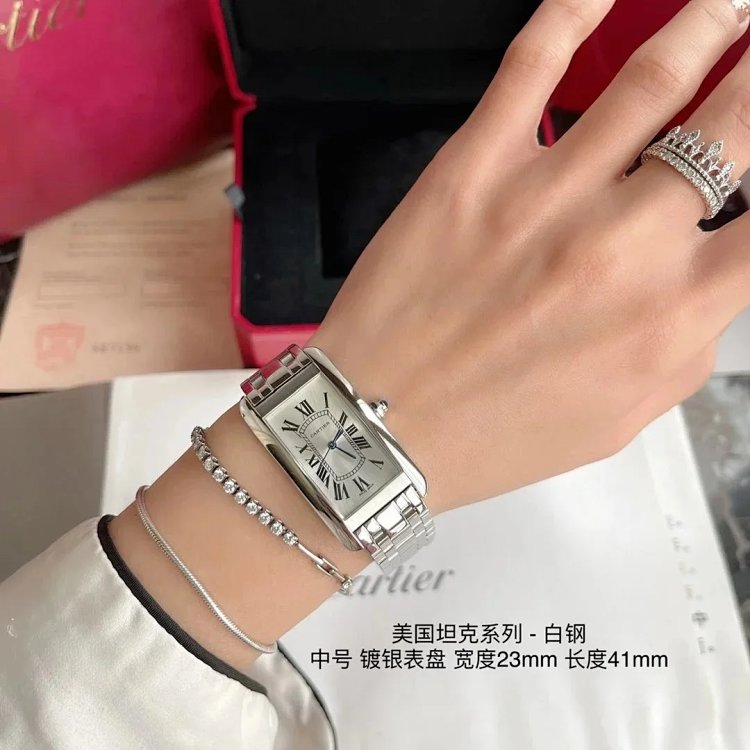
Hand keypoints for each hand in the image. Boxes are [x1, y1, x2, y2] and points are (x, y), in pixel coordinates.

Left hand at [309, 0, 749, 514]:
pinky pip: (531, 63)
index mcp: (666, 316)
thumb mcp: (616, 417)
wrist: (381, 429)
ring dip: (706, 23)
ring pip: (651, 77)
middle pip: (733, 123)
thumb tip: (710, 285)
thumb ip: (680, 348)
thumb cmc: (490, 432)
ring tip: (726, 5)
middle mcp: (620, 247)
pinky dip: (574, 9)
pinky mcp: (471, 170)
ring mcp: (543, 198)